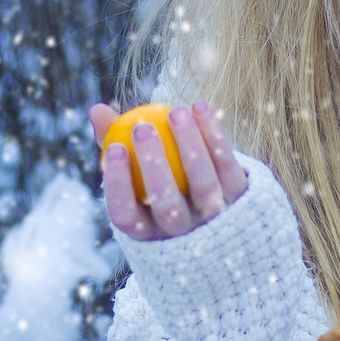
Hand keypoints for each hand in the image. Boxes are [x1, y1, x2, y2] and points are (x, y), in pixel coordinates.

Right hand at [89, 100, 250, 240]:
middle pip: (167, 205)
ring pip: (202, 185)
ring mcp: (216, 219)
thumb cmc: (162, 182)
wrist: (222, 204)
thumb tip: (97, 109)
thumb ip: (115, 142)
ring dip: (188, 146)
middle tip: (141, 128)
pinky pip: (227, 165)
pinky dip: (214, 135)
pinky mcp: (242, 199)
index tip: (113, 149)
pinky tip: (199, 106)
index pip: (126, 217)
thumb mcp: (137, 170)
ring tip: (174, 112)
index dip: (118, 186)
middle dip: (153, 165)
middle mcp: (184, 234)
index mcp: (149, 233)